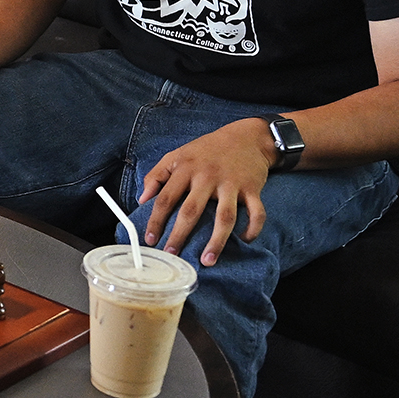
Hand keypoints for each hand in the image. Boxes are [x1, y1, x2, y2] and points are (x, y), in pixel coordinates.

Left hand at [139, 118, 272, 265]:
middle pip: (191, 211)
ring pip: (224, 217)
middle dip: (180, 235)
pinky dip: (253, 229)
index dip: (156, 221)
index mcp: (186, 169)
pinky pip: (256, 213)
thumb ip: (156, 175)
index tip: (150, 240)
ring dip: (216, 241)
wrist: (246, 137)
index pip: (166, 198)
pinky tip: (243, 241)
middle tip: (172, 254)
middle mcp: (207, 177)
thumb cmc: (207, 149)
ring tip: (207, 260)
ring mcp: (232, 184)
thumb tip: (142, 199)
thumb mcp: (176, 155)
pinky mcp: (253, 188)